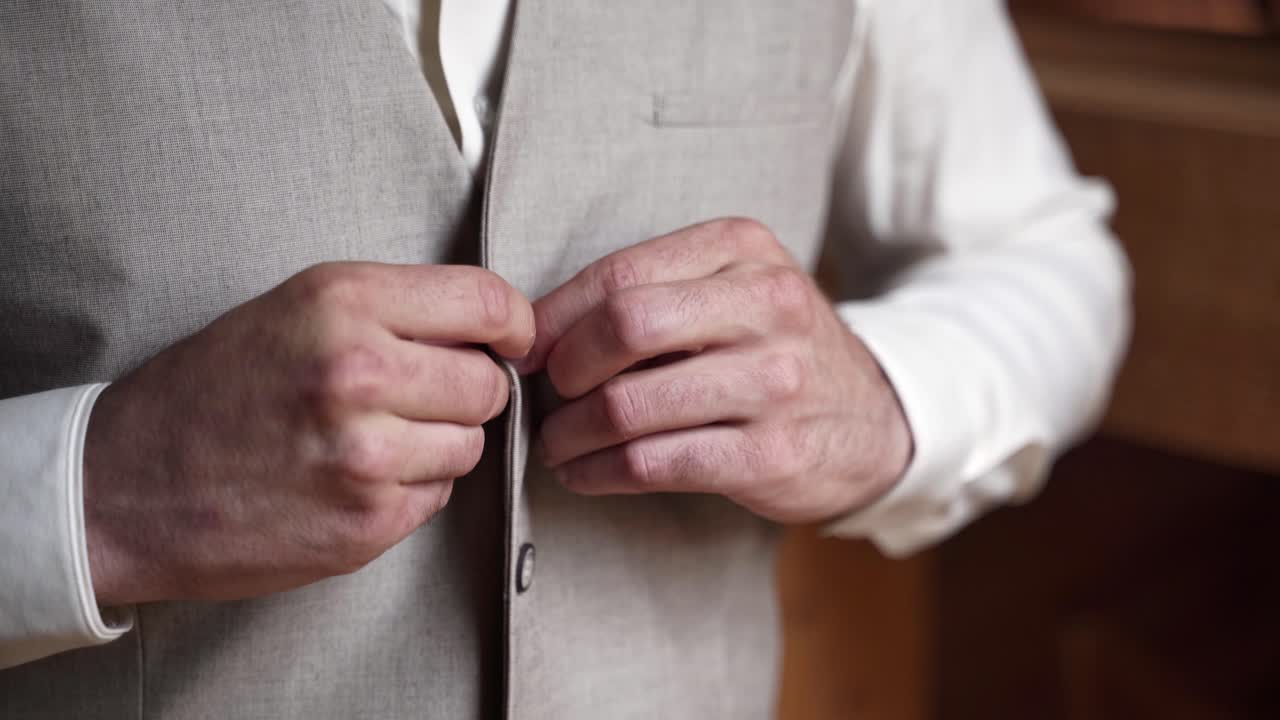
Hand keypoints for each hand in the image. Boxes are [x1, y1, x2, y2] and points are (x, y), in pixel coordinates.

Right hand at [84, 263, 533, 604]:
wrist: (123, 484)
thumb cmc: (210, 391)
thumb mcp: (295, 308)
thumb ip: (394, 310)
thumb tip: (491, 329)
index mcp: (343, 303)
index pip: (487, 303)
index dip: (513, 325)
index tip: (512, 340)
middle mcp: (360, 373)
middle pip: (490, 383)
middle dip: (469, 390)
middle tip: (417, 397)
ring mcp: (365, 456)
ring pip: (472, 444)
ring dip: (440, 443)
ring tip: (374, 438)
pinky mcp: (366, 524)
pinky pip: (438, 495)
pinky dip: (411, 489)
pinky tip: (355, 478)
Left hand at [520, 219, 911, 523]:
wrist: (874, 419)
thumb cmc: (776, 351)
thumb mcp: (735, 290)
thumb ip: (653, 292)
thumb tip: (536, 331)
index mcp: (745, 249)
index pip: (620, 274)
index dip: (555, 316)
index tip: (527, 350)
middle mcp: (768, 306)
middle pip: (624, 328)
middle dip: (564, 370)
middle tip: (546, 395)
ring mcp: (776, 382)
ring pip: (629, 405)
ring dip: (569, 433)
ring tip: (555, 444)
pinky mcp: (771, 454)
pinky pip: (654, 464)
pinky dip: (600, 473)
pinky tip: (585, 474)